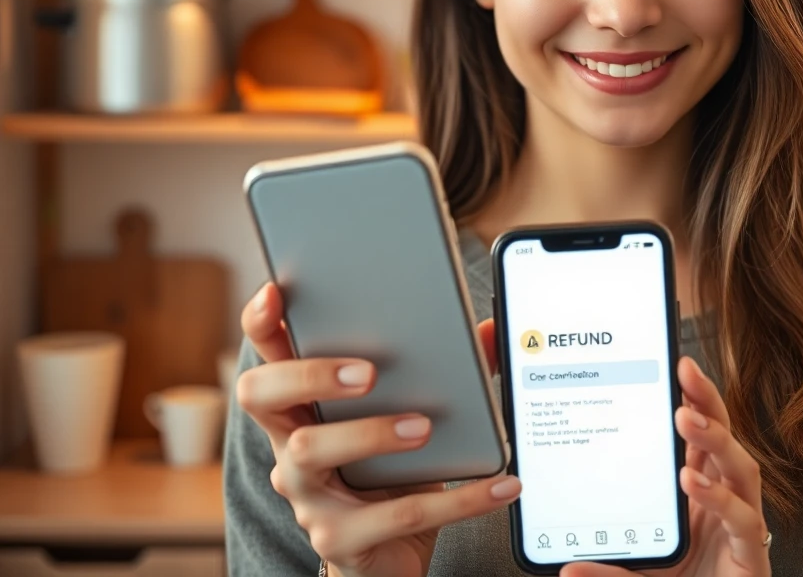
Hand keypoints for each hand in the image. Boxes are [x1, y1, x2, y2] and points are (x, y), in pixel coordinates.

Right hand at [235, 282, 520, 576]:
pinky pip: (397, 515)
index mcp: (303, 407)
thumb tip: (490, 329)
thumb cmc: (394, 474)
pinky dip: (459, 498)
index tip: (276, 293)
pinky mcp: (341, 539)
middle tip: (366, 371)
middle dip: (308, 373)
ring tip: (425, 426)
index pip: (267, 356)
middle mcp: (291, 447)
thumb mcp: (412, 417)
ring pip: (312, 452)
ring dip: (371, 432)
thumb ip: (449, 370)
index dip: (261, 325)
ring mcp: (308, 495)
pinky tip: (500, 484)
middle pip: (263, 396)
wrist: (389, 556)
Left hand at [561, 356, 771, 576]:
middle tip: (685, 373)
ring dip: (715, 440)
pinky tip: (693, 482)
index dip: (693, 399)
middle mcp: (726, 502)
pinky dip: (720, 499)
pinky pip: (744, 520)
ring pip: (742, 470)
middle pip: (725, 438)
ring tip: (686, 418)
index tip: (676, 368)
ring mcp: (741, 528)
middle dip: (707, 401)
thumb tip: (566, 569)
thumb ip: (609, 568)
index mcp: (700, 493)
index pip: (698, 437)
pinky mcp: (751, 557)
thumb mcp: (638, 574)